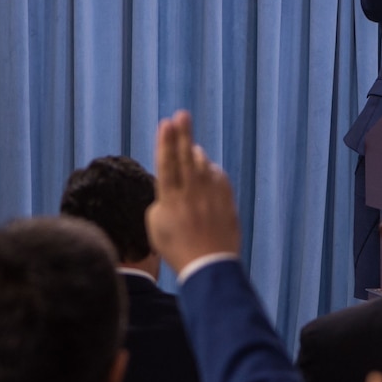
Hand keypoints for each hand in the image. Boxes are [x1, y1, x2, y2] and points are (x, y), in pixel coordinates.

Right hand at [145, 111, 240, 275]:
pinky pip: (219, 178)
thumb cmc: (176, 249)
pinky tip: (206, 170)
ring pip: (204, 166)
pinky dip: (212, 172)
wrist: (208, 266)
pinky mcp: (226, 202)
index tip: (166, 124)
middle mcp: (190, 194)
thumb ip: (160, 200)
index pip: (167, 164)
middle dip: (183, 134)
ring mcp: (210, 197)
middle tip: (182, 115)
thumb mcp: (155, 226)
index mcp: (170, 200)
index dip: (166, 142)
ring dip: (196, 153)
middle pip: (186, 158)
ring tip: (191, 145)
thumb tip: (170, 182)